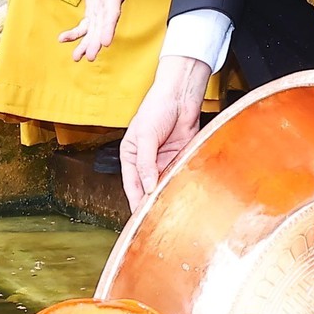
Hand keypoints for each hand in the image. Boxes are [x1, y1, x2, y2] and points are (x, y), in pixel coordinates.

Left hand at [61, 0, 137, 61]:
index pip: (113, 13)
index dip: (109, 28)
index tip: (106, 42)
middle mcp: (110, 4)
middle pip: (104, 26)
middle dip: (97, 42)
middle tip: (90, 56)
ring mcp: (102, 9)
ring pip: (95, 30)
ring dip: (86, 44)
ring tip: (77, 57)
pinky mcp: (94, 9)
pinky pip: (86, 25)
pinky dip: (75, 33)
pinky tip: (64, 39)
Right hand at [121, 55, 208, 209]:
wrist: (181, 95)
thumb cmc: (157, 106)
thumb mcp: (145, 135)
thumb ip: (145, 163)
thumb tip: (148, 186)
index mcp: (130, 155)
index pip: (131, 185)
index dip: (136, 201)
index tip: (140, 217)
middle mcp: (146, 161)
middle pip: (148, 187)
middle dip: (152, 201)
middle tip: (158, 218)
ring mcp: (164, 160)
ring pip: (164, 184)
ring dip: (167, 194)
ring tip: (171, 210)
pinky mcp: (180, 158)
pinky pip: (179, 175)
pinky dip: (180, 184)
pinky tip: (183, 194)